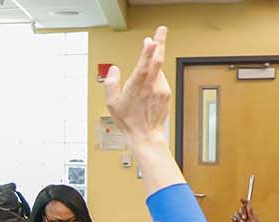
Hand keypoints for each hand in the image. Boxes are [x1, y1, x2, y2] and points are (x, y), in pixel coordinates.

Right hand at [102, 26, 171, 143]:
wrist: (145, 134)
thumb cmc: (128, 120)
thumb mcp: (111, 102)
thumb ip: (111, 83)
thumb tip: (114, 70)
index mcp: (137, 86)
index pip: (145, 65)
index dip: (148, 51)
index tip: (151, 40)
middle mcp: (152, 86)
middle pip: (158, 60)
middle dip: (160, 43)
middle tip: (161, 30)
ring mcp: (161, 89)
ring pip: (159, 69)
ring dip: (155, 61)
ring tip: (149, 58)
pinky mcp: (166, 93)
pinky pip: (161, 79)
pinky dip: (156, 75)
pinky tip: (149, 81)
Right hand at [231, 199, 264, 221]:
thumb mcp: (254, 220)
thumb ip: (250, 213)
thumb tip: (248, 205)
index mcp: (252, 213)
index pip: (247, 206)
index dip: (244, 202)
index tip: (241, 199)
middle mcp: (246, 215)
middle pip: (241, 208)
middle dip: (242, 212)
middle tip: (245, 218)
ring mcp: (241, 219)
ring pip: (237, 213)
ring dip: (239, 217)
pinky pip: (233, 218)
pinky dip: (235, 219)